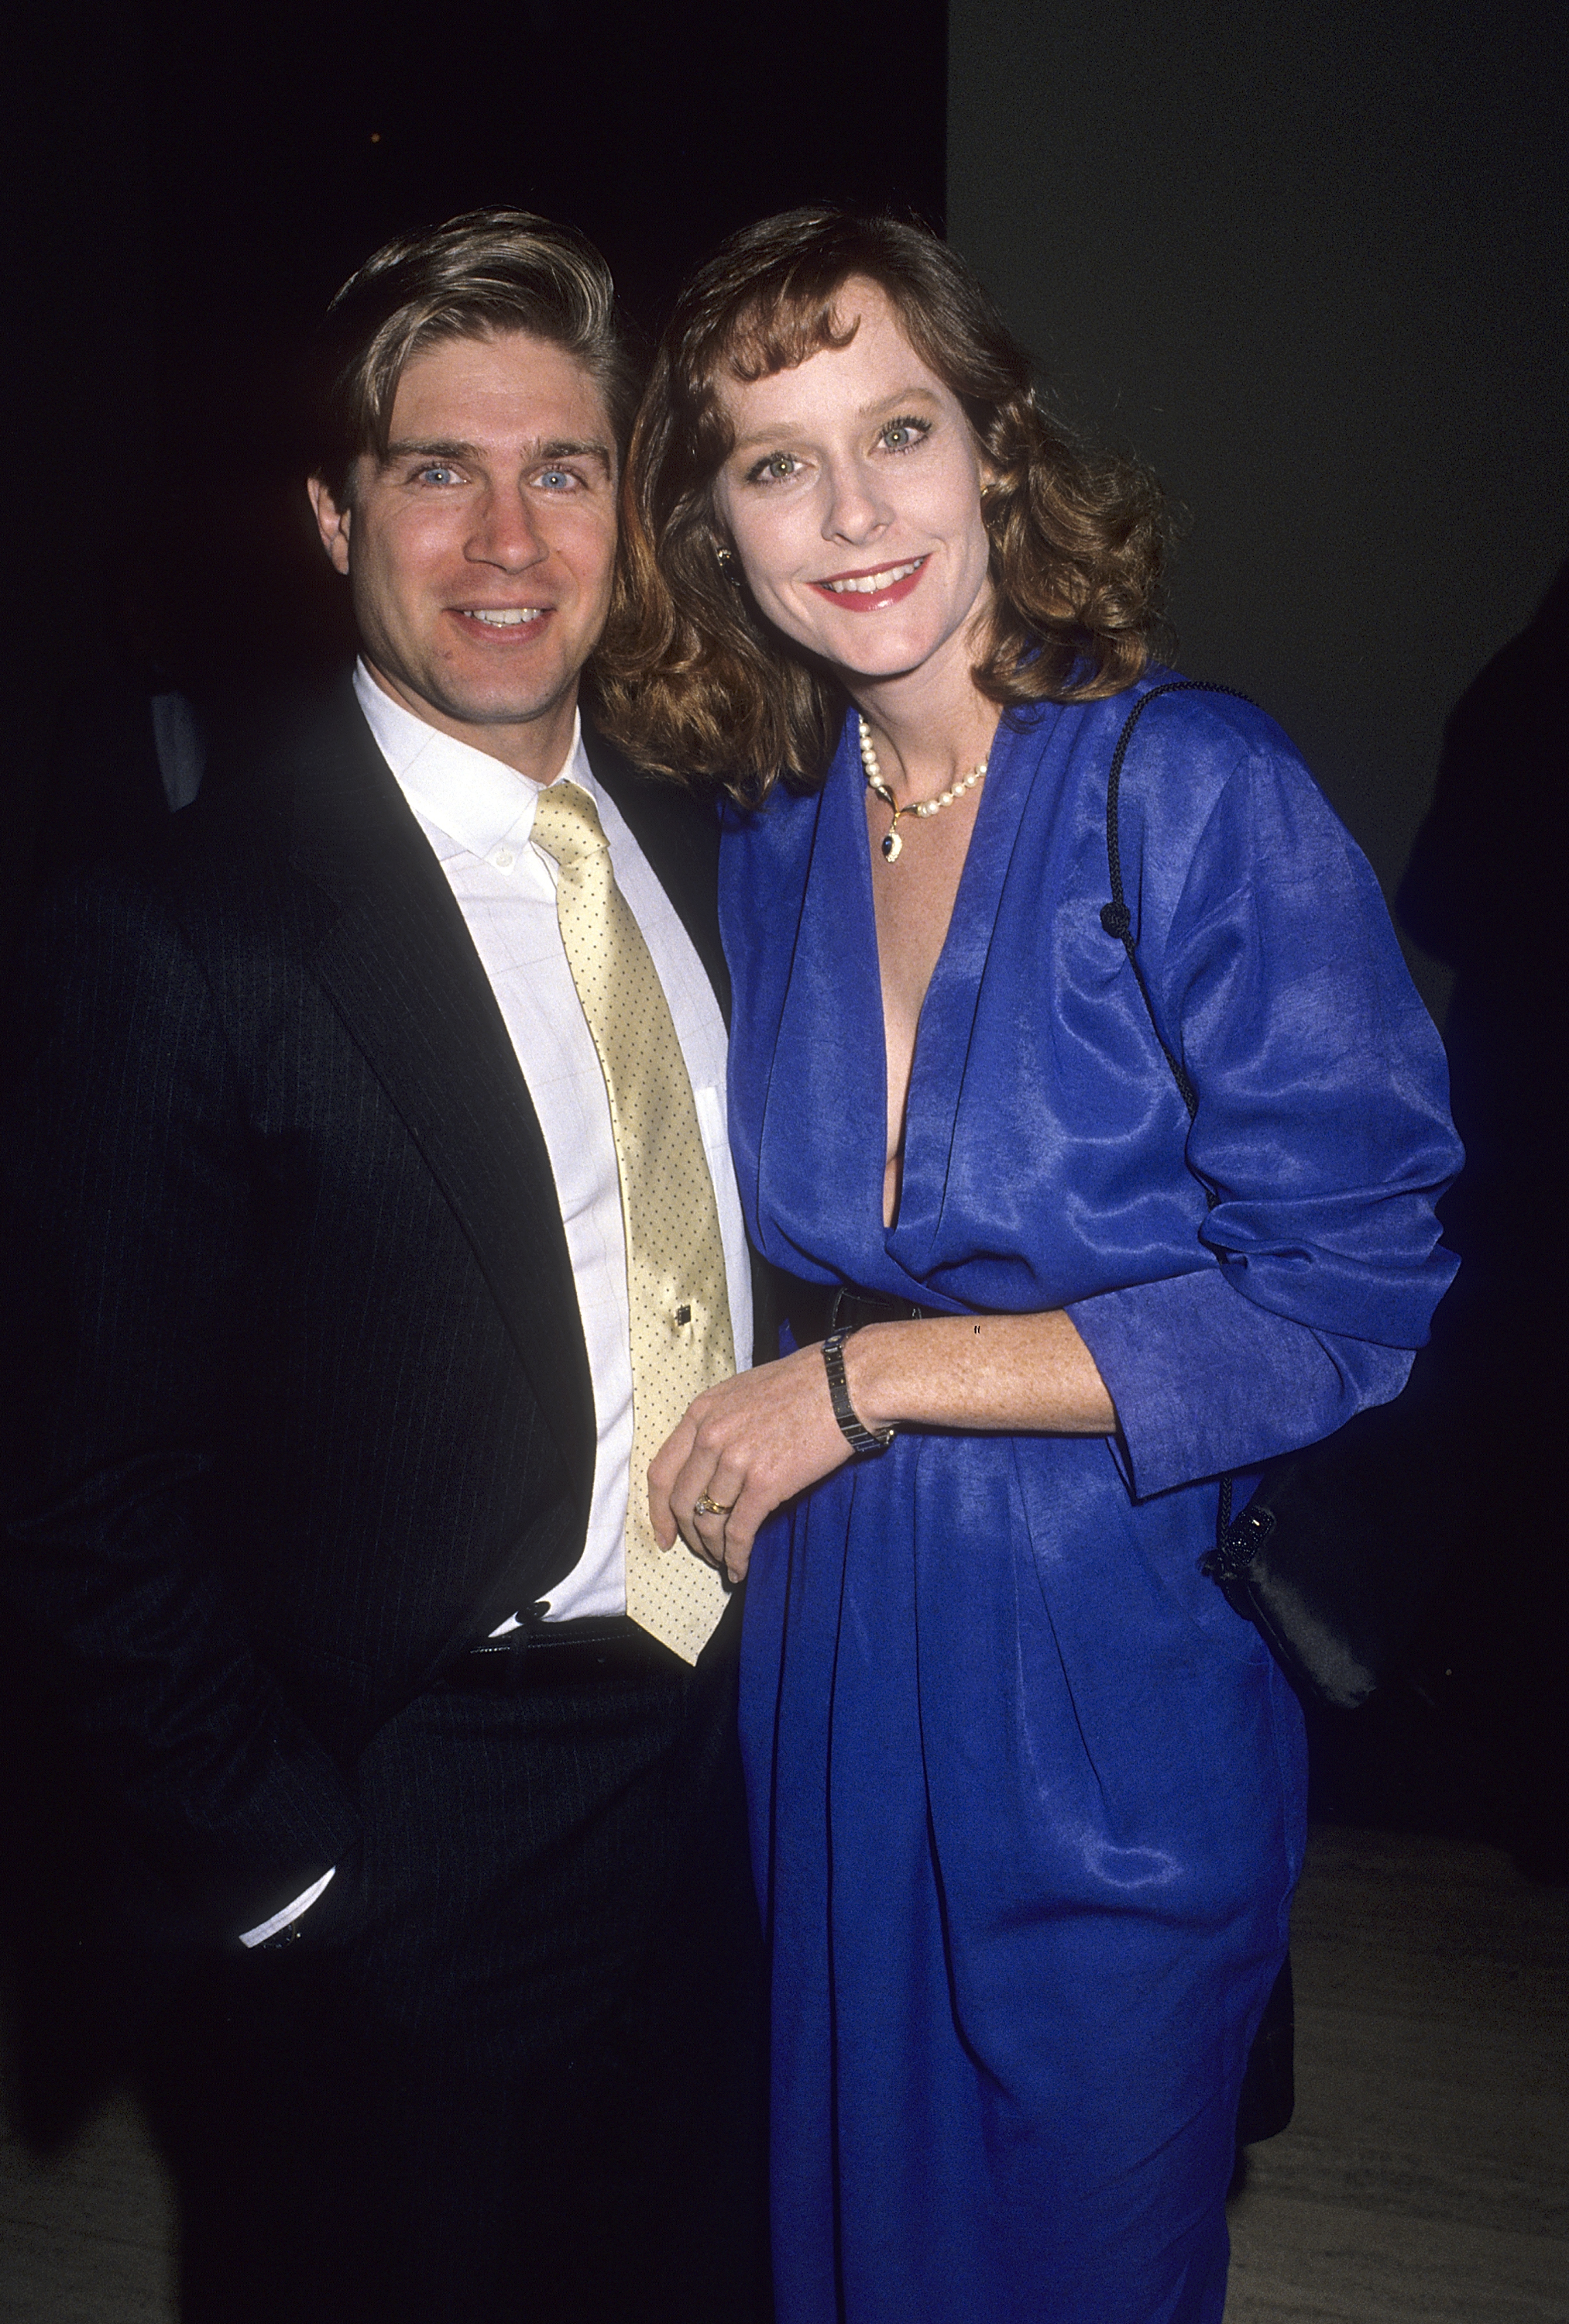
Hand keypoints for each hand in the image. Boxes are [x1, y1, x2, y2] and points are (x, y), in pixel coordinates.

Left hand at [649, 1343, 852, 1582]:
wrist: (845, 1384)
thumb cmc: (804, 1384)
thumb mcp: (743, 1393)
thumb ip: (719, 1424)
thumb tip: (711, 1466)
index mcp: (702, 1413)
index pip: (661, 1471)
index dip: (657, 1510)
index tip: (664, 1534)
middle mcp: (711, 1436)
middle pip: (680, 1502)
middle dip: (687, 1535)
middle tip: (700, 1551)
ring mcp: (736, 1460)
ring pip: (707, 1521)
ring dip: (713, 1549)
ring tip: (723, 1561)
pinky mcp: (764, 1483)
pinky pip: (738, 1531)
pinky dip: (735, 1557)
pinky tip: (739, 1568)